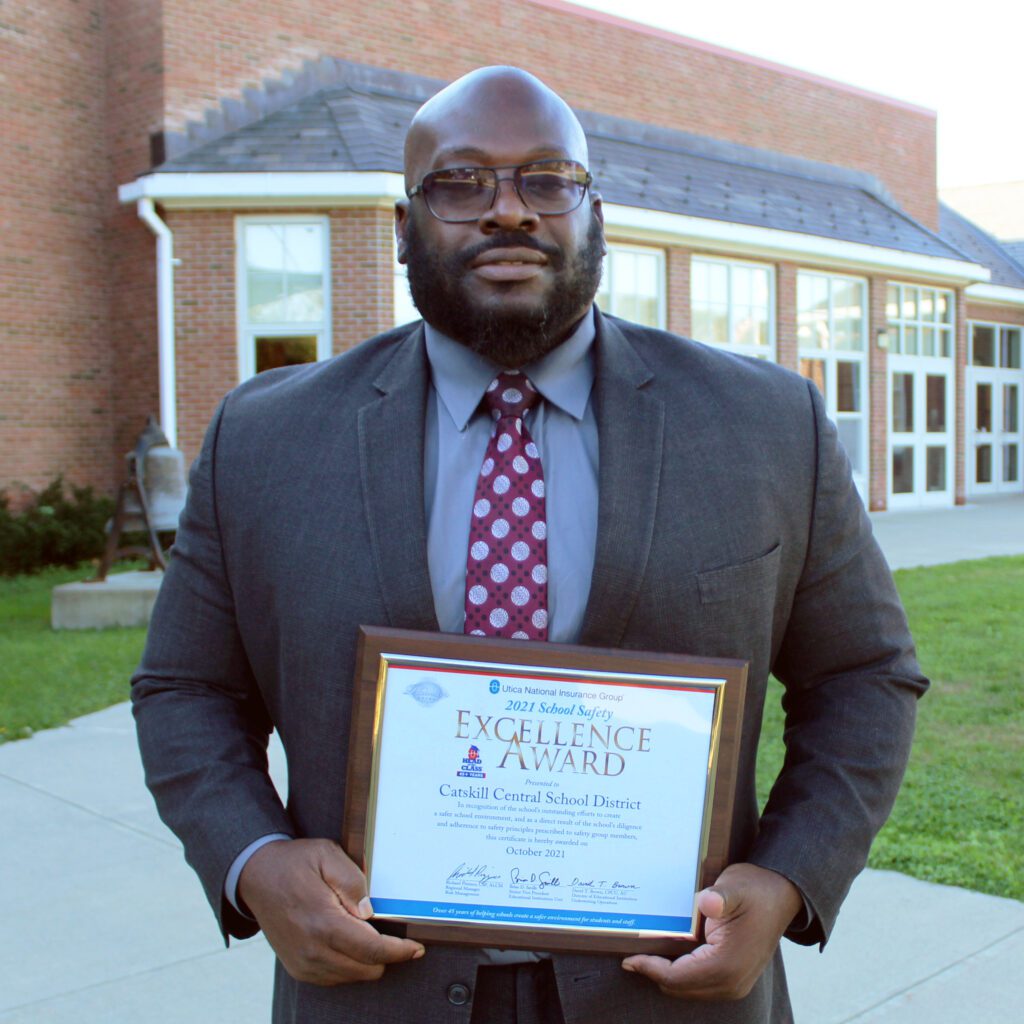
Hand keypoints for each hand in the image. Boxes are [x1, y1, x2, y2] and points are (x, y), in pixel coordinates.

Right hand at [238, 838, 425, 984]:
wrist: (255, 876)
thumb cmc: (294, 863)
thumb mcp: (327, 855)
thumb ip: (352, 881)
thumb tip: (369, 912)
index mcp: (323, 924)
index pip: (372, 950)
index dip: (400, 952)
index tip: (417, 948)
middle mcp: (313, 951)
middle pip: (367, 969)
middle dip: (386, 954)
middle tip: (390, 931)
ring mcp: (303, 964)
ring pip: (353, 976)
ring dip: (367, 960)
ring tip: (365, 931)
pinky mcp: (298, 969)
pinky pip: (335, 977)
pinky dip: (349, 965)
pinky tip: (349, 940)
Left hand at [621, 862, 801, 1000]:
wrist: (782, 895)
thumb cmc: (755, 890)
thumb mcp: (734, 887)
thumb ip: (719, 898)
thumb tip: (707, 902)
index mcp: (728, 965)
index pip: (677, 978)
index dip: (650, 968)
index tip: (628, 958)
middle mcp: (732, 983)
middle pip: (679, 988)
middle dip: (654, 972)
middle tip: (632, 953)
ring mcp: (734, 985)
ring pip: (688, 989)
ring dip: (667, 974)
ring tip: (646, 953)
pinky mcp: (734, 979)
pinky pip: (699, 983)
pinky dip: (680, 973)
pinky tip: (669, 954)